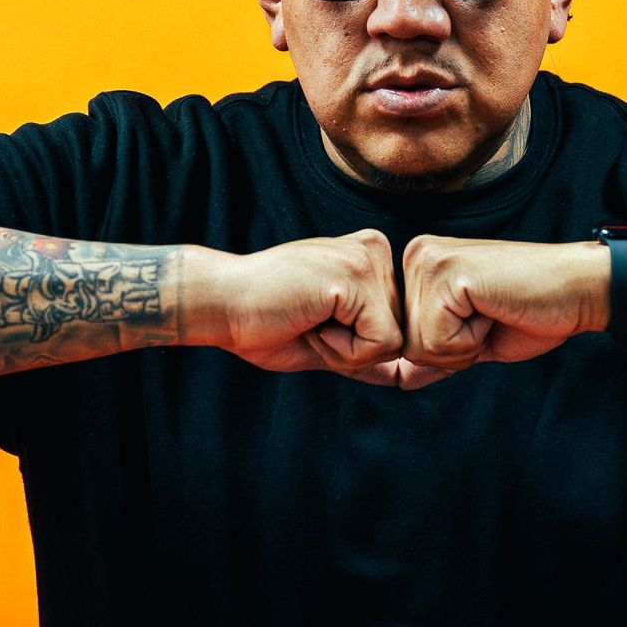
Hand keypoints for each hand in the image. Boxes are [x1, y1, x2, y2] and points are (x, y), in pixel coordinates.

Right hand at [206, 230, 449, 389]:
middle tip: (308, 323)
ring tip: (307, 320)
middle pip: (400, 334)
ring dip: (347, 350)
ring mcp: (367, 259)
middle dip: (354, 349)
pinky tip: (310, 321)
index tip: (314, 323)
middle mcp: (375, 249)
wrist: (219, 304)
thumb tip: (407, 377)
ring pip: (394, 341)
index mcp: (371, 256)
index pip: (397, 325)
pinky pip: (381, 342)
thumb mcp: (328, 342)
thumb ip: (368, 354)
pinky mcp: (355, 277)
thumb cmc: (264, 323)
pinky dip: (344, 350)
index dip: (356, 346)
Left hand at [401, 235, 609, 372]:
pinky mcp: (447, 273)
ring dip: (463, 346)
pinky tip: (494, 308)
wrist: (578, 291)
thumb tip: (398, 379)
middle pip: (406, 345)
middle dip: (453, 350)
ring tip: (492, 311)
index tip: (483, 319)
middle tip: (491, 316)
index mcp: (420, 266)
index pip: (402, 338)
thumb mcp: (474, 340)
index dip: (447, 350)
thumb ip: (434, 356)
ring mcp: (429, 261)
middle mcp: (416, 255)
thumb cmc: (533, 311)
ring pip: (417, 346)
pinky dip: (471, 341)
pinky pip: (436, 341)